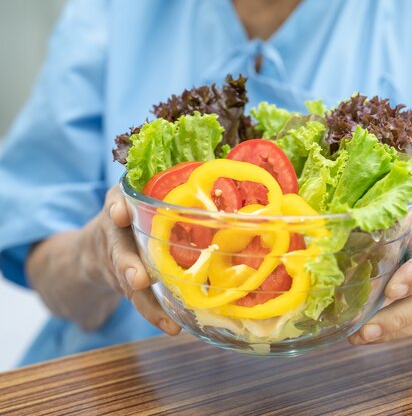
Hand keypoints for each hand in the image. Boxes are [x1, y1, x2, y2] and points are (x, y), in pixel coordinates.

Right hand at [81, 185, 180, 333]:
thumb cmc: (138, 212)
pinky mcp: (126, 286)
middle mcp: (114, 235)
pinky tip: (172, 328)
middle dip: (128, 266)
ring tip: (164, 320)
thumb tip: (227, 172)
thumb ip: (172, 186)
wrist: (94, 248)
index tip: (119, 214)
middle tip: (139, 279)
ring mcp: (118, 263)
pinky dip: (155, 315)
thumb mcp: (145, 193)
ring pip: (129, 284)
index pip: (114, 203)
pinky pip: (140, 302)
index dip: (116, 208)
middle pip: (119, 251)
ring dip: (146, 302)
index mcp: (121, 206)